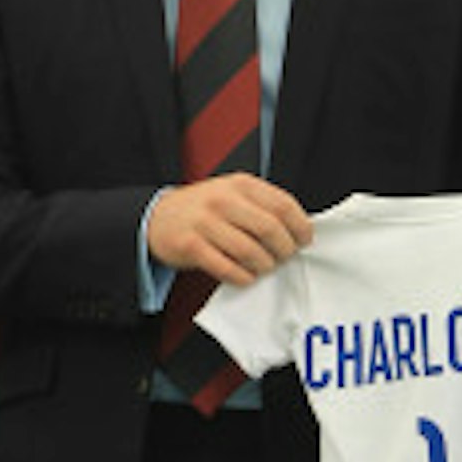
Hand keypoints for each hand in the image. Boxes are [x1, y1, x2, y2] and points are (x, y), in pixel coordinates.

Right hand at [147, 174, 313, 284]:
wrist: (158, 217)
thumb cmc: (203, 210)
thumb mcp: (232, 194)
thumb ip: (261, 206)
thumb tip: (297, 231)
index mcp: (240, 184)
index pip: (283, 205)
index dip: (300, 227)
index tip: (304, 241)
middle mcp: (223, 199)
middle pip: (270, 229)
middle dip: (284, 250)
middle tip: (283, 258)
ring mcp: (205, 222)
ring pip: (250, 251)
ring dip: (264, 266)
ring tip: (263, 268)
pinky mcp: (191, 246)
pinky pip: (227, 268)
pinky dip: (243, 277)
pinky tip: (245, 277)